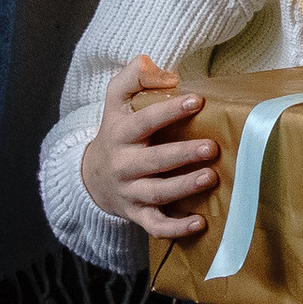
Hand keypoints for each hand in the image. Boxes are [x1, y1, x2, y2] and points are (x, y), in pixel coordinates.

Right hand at [80, 55, 221, 235]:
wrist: (92, 175)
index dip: (169, 110)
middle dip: (182, 154)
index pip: (144, 121)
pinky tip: (200, 222)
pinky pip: (155, 225)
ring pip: (157, 193)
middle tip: (210, 147)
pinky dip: (176, 228)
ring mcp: (130, 191)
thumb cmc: (116, 129)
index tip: (197, 101)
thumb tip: (170, 76)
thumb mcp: (116, 96)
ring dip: (184, 187)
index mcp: (121, 133)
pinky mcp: (137, 214)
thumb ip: (136, 75)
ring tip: (210, 177)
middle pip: (153, 160)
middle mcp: (124, 164)